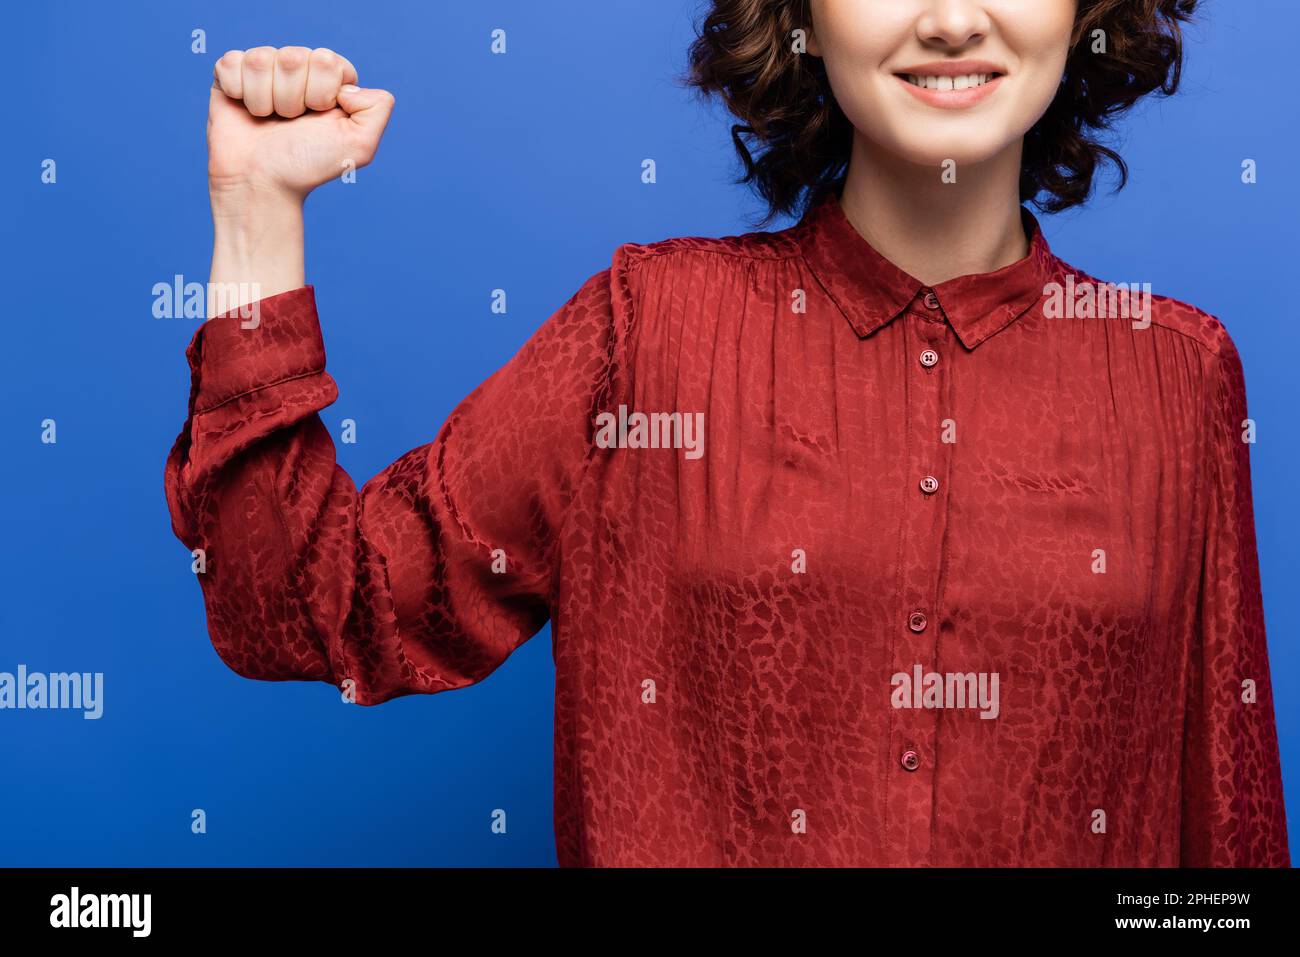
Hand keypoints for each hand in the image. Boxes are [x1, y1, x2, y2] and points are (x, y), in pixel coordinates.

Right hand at [208, 46, 394, 201]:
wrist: (261, 183)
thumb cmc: (308, 165)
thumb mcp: (360, 146)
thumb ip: (378, 108)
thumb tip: (348, 84)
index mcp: (331, 80)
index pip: (327, 60)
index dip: (320, 93)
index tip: (317, 118)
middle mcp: (300, 69)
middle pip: (293, 56)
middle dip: (291, 98)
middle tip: (290, 123)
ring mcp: (266, 69)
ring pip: (262, 59)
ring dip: (265, 99)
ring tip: (269, 121)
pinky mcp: (232, 73)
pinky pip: (232, 62)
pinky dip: (238, 92)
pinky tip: (245, 111)